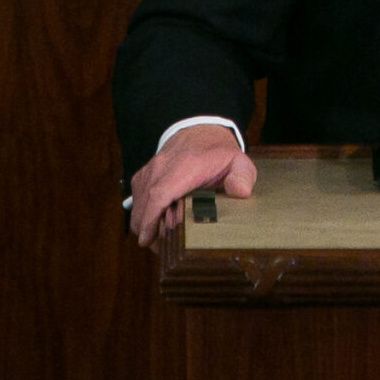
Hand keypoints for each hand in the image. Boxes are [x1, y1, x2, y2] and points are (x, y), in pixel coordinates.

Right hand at [128, 123, 256, 247]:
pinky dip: (142, 215)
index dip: (151, 218)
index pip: (160, 193)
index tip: (148, 239)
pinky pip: (137, 200)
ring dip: (144, 225)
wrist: (200, 130)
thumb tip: (240, 191)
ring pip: (137, 205)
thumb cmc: (218, 153)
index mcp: (186, 166)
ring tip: (161, 240)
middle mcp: (162, 167)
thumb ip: (242, 176)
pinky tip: (157, 224)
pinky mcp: (144, 176)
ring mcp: (150, 170)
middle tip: (162, 249)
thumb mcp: (239, 162)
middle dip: (147, 231)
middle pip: (144, 205)